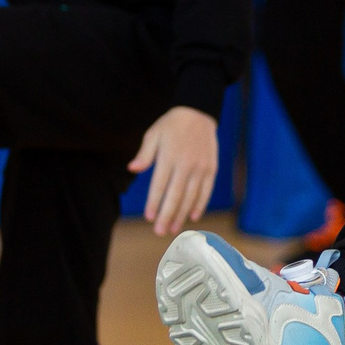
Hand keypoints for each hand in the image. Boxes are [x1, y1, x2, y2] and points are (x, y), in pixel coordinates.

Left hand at [129, 105, 220, 235]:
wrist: (199, 113)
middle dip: (167, 215)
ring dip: (182, 214)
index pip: (160, 185)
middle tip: (160, 232)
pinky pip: (206, 191)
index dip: (154, 202)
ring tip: (173, 229)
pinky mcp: (211, 169)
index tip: (149, 217)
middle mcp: (186, 164)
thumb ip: (144, 154)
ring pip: (191, 196)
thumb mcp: (154, 134)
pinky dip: (200, 205)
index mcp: (169, 156)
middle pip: (176, 195)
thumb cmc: (172, 125)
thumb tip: (132, 168)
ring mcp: (201, 168)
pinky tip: (193, 217)